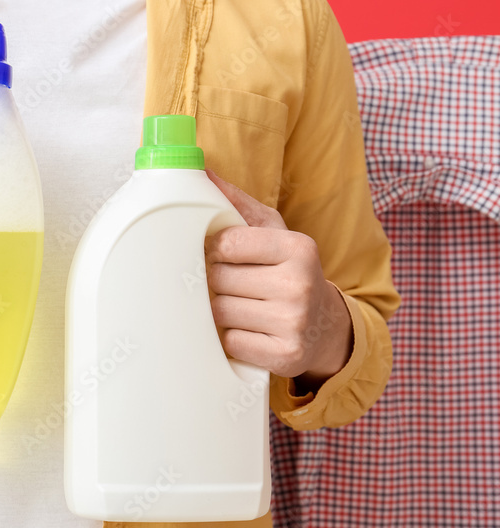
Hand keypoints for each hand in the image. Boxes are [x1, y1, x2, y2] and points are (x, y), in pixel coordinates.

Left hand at [204, 169, 352, 389]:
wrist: (327, 327)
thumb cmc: (288, 271)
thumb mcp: (274, 233)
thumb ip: (237, 204)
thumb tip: (200, 171)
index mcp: (298, 247)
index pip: (226, 242)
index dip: (214, 250)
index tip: (220, 255)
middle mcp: (299, 283)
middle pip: (218, 279)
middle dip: (215, 282)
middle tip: (230, 285)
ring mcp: (293, 322)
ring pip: (219, 312)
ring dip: (220, 311)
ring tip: (240, 306)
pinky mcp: (284, 355)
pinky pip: (230, 342)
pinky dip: (231, 338)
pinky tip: (248, 331)